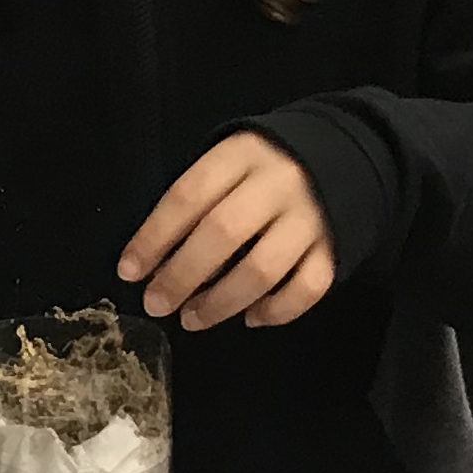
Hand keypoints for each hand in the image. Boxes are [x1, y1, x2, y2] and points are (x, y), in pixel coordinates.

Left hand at [122, 134, 333, 329]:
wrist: (343, 154)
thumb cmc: (264, 168)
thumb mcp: (228, 164)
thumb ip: (196, 202)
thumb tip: (152, 262)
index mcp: (241, 155)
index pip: (188, 196)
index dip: (154, 237)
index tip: (129, 271)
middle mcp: (278, 184)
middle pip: (223, 234)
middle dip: (181, 275)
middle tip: (156, 304)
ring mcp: (311, 218)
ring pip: (263, 269)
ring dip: (220, 302)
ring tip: (192, 318)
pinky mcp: (336, 247)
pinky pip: (308, 288)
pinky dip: (277, 310)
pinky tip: (251, 317)